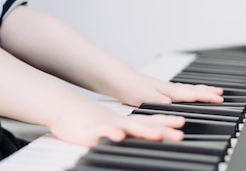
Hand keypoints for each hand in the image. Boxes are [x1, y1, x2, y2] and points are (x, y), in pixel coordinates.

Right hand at [48, 99, 184, 146]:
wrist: (64, 107)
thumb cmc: (85, 119)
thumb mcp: (108, 126)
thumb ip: (124, 131)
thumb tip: (134, 137)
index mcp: (124, 122)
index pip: (150, 121)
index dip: (166, 122)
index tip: (181, 125)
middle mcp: (119, 122)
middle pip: (145, 125)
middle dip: (163, 130)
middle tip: (179, 134)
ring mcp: (108, 125)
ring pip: (128, 128)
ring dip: (143, 131)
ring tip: (157, 135)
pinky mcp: (93, 130)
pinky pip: (104, 132)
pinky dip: (112, 134)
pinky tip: (119, 137)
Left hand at [114, 71, 223, 106]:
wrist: (113, 77)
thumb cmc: (127, 87)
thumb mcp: (143, 97)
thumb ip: (157, 101)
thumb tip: (170, 104)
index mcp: (166, 90)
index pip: (190, 94)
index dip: (205, 97)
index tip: (221, 98)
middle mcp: (165, 88)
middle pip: (190, 89)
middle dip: (206, 91)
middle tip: (221, 92)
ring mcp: (160, 87)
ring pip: (183, 89)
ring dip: (196, 90)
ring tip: (207, 91)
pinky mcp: (153, 89)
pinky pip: (175, 90)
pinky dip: (184, 91)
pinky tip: (182, 95)